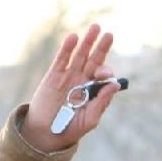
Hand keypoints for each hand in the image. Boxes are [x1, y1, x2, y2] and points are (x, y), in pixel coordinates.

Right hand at [18, 24, 120, 151]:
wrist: (47, 132)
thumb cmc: (71, 128)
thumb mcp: (90, 119)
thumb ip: (102, 102)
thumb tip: (115, 84)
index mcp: (94, 90)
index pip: (103, 76)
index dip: (106, 72)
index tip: (103, 75)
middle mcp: (83, 80)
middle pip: (94, 60)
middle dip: (101, 47)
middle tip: (109, 34)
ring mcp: (68, 76)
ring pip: (80, 55)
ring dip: (87, 41)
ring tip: (95, 28)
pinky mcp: (54, 75)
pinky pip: (62, 59)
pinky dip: (67, 48)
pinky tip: (73, 37)